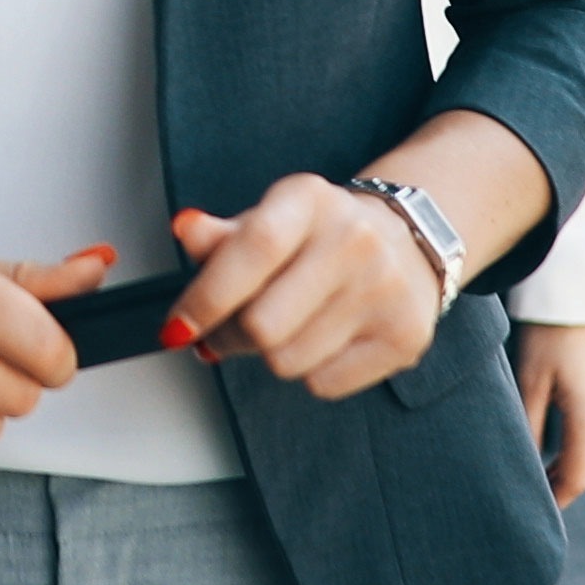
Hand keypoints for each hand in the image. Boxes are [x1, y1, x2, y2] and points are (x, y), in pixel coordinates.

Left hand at [167, 175, 444, 400]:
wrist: (407, 243)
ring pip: (288, 361)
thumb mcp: (270, 221)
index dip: (206, 296)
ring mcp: (384, 290)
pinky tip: (321, 340)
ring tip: (281, 328)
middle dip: (229, 337)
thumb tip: (185, 230)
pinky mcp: (404, 337)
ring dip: (269, 355)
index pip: (252, 251)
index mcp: (310, 200)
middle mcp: (354, 240)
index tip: (177, 328)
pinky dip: (309, 372)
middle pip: (262, 324)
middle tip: (224, 332)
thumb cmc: (321, 236)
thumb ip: (222, 236)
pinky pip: (323, 384)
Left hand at [514, 322, 584, 506]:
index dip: (557, 498)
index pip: (576, 476)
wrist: (579, 293)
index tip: (535, 509)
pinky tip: (554, 444)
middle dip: (561, 484)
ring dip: (569, 464)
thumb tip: (524, 464)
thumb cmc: (548, 335)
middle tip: (532, 496)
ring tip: (538, 474)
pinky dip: (577, 445)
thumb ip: (529, 427)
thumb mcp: (529, 381)